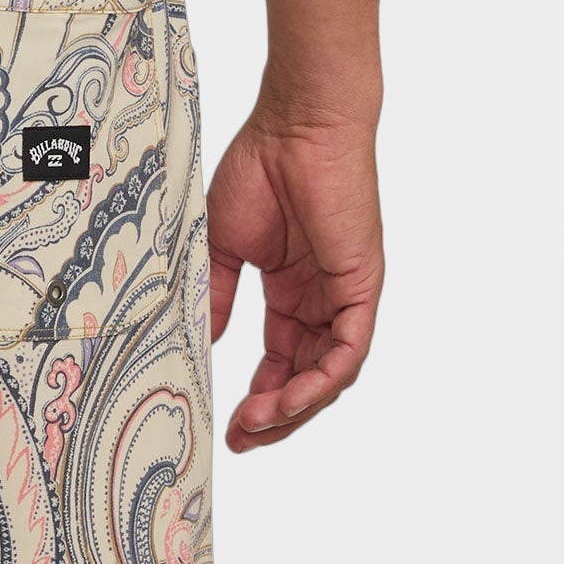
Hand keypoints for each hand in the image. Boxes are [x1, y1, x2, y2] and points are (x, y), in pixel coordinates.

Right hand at [207, 106, 383, 450]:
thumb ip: (216, 296)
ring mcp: (345, 295)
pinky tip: (289, 401)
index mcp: (292, 292)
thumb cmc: (262, 167)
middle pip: (306, 378)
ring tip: (257, 425)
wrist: (297, 123)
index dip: (258, 398)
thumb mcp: (224, 247)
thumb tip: (202, 342)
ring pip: (329, 375)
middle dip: (276, 417)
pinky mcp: (362, 286)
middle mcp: (322, 300)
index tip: (229, 426)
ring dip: (295, 408)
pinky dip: (321, 382)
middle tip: (242, 440)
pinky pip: (349, 352)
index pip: (281, 362)